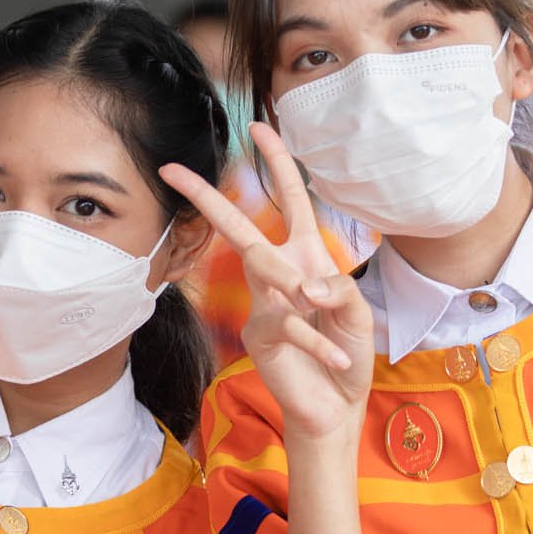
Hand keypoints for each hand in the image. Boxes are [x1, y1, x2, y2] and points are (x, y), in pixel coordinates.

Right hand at [161, 121, 372, 439]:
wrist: (335, 406)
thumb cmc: (346, 354)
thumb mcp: (358, 315)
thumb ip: (340, 290)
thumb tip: (305, 286)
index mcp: (306, 257)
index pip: (292, 199)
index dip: (277, 163)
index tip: (258, 127)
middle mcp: (279, 275)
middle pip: (241, 227)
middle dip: (209, 198)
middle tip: (174, 170)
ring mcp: (264, 304)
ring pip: (264, 269)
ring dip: (297, 287)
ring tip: (323, 311)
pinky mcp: (262, 336)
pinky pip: (287, 322)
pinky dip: (317, 340)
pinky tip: (336, 360)